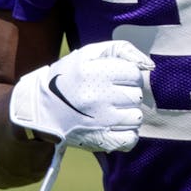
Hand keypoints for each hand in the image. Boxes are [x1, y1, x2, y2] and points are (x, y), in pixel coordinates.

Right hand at [8, 40, 153, 152]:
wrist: (41, 110)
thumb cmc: (70, 77)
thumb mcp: (89, 53)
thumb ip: (121, 49)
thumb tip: (150, 65)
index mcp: (93, 73)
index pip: (134, 73)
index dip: (128, 75)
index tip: (115, 78)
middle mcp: (97, 98)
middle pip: (137, 95)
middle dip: (128, 93)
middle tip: (111, 95)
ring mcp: (100, 122)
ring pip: (136, 117)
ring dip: (128, 113)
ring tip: (111, 110)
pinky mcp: (101, 141)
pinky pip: (131, 139)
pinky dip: (126, 133)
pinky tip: (114, 126)